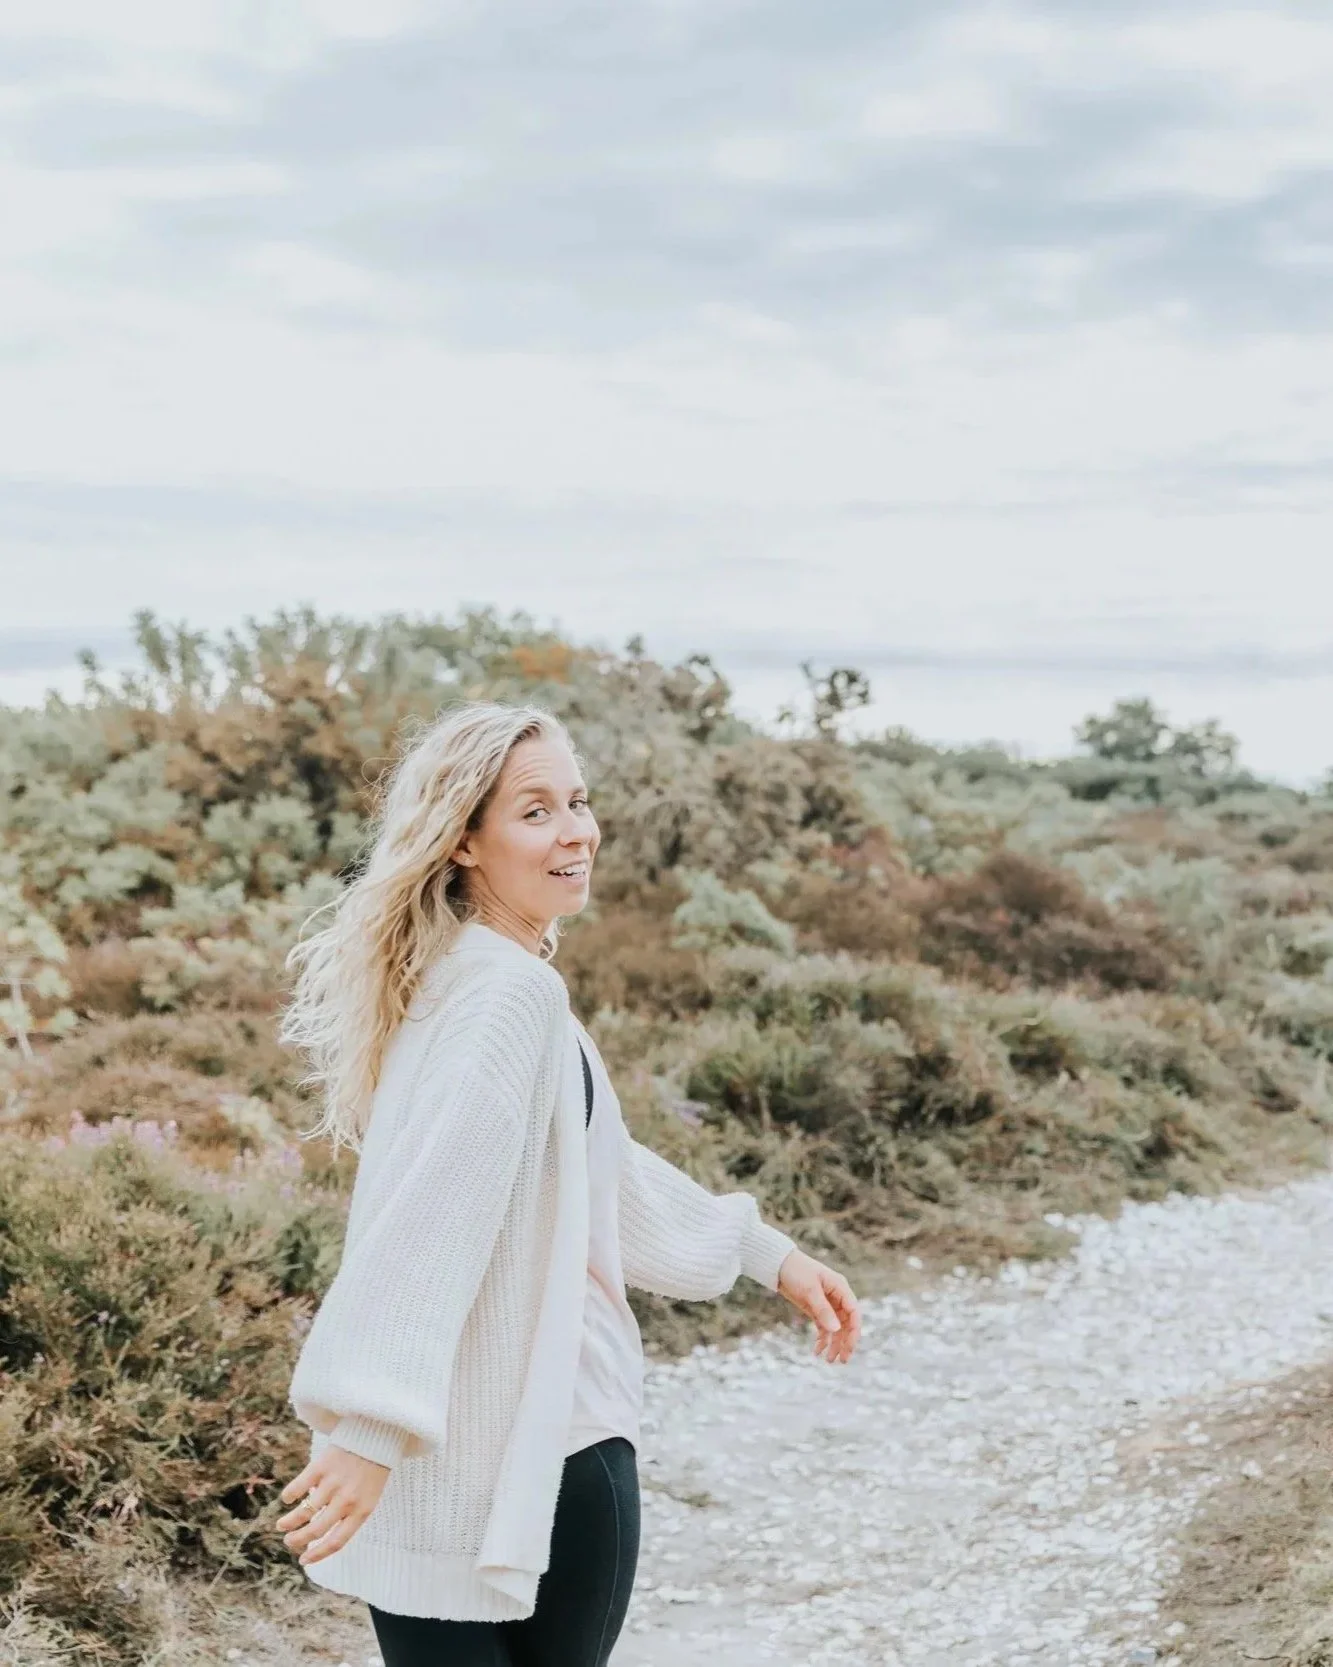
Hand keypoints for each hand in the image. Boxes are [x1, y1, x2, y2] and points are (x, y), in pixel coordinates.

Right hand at [276, 1443, 391, 1565]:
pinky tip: (288, 1498)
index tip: (303, 1561)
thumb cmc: (372, 1470)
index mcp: (361, 1511)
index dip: (317, 1555)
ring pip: (304, 1512)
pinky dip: (289, 1496)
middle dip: (297, 1540)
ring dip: (288, 1522)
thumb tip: (321, 1537)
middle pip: (315, 1530)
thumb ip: (349, 1516)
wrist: (377, 1435)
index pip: (336, 1542)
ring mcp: (333, 1483)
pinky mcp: (322, 1466)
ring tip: (281, 1525)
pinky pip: (299, 1487)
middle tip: (288, 1542)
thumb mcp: (369, 1497)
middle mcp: (346, 1500)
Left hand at [776, 1248, 861, 1363]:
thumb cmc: (797, 1271)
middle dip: (845, 1342)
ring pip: (836, 1328)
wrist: (778, 1265)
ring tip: (829, 1361)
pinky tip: (817, 1351)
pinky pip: (823, 1327)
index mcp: (840, 1288)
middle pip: (847, 1324)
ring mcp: (827, 1304)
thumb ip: (823, 1310)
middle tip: (842, 1360)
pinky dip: (822, 1340)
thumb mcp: (809, 1290)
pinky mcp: (816, 1309)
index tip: (849, 1347)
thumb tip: (836, 1330)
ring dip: (834, 1344)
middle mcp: (837, 1297)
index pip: (854, 1313)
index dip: (854, 1331)